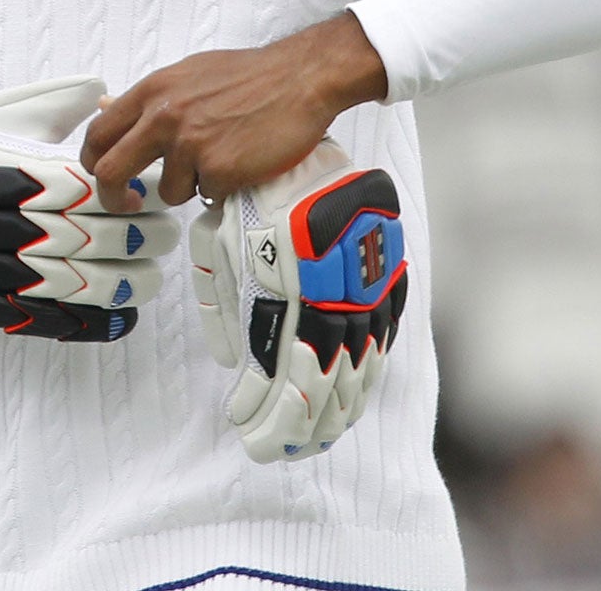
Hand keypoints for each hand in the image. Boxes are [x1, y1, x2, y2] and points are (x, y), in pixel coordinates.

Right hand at [0, 75, 180, 341]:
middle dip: (131, 238)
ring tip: (152, 277)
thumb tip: (101, 90)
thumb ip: (43, 104)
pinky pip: (37, 319)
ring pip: (62, 283)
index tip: (154, 194)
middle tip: (167, 235)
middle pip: (76, 236)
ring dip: (117, 283)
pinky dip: (83, 322)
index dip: (120, 195)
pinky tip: (119, 318)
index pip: (71, 188)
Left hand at [80, 14, 387, 209]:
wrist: (300, 78)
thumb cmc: (250, 76)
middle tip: (129, 203)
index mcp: (153, 91)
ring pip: (169, 190)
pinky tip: (242, 164)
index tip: (105, 175)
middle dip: (114, 197)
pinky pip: (208, 195)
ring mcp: (190, 145)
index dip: (95, 161)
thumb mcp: (189, 73)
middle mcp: (163, 117)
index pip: (99, 133)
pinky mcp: (219, 169)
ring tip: (220, 160)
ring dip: (191, 185)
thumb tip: (108, 108)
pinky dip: (222, 188)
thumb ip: (151, 98)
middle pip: (110, 171)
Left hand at [190, 139, 407, 461]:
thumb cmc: (253, 197)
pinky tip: (352, 398)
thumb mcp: (217, 244)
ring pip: (357, 368)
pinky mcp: (383, 279)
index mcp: (289, 292)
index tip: (247, 435)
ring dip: (335, 411)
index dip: (267, 415)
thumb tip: (236, 364)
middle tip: (277, 451)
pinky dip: (366, 375)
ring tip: (314, 440)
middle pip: (324, 385)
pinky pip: (381, 339)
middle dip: (299, 427)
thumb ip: (222, 305)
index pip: (284, 376)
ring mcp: (365, 291)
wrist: (309, 148)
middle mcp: (334, 298)